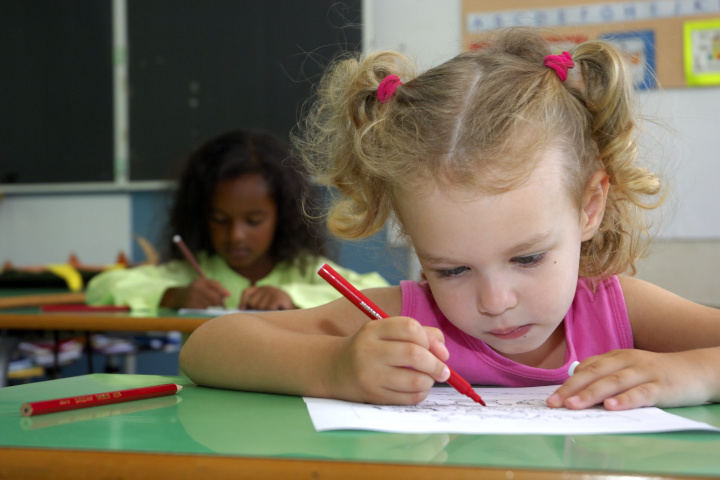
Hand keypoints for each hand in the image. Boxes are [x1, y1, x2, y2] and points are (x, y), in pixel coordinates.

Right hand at [161, 278, 229, 308]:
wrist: (178, 297)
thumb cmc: (197, 290)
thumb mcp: (205, 284)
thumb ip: (217, 287)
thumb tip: (229, 295)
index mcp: (200, 281)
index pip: (215, 286)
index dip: (223, 291)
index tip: (228, 295)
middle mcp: (195, 288)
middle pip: (214, 297)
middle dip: (218, 300)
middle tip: (218, 302)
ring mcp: (192, 298)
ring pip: (210, 304)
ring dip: (211, 305)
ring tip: (206, 303)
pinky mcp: (190, 307)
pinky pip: (204, 310)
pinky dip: (205, 309)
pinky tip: (202, 307)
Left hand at [239, 286, 294, 309]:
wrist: (297, 313)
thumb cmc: (279, 312)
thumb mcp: (265, 306)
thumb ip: (254, 306)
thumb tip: (241, 309)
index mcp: (262, 289)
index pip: (247, 292)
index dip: (243, 301)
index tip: (242, 309)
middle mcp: (267, 287)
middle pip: (253, 303)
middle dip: (257, 311)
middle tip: (267, 313)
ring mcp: (273, 291)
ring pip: (260, 307)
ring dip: (266, 313)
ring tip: (274, 312)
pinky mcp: (278, 296)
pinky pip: (269, 309)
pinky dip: (273, 313)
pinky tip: (279, 311)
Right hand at [329, 316, 450, 404]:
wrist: (335, 369)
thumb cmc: (371, 348)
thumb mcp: (386, 332)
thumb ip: (419, 333)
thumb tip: (443, 352)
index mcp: (374, 329)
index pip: (410, 327)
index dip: (430, 339)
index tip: (437, 349)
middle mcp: (369, 350)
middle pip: (414, 354)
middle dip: (436, 364)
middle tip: (443, 370)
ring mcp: (370, 375)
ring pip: (415, 380)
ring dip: (430, 381)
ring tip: (429, 379)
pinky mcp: (373, 396)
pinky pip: (408, 398)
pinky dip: (421, 393)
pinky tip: (418, 388)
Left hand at [546, 349, 715, 409]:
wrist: (696, 370)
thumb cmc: (654, 373)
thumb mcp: (627, 369)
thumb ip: (604, 376)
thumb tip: (575, 387)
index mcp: (615, 357)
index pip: (586, 369)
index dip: (567, 384)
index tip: (551, 398)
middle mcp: (627, 361)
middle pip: (594, 374)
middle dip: (571, 389)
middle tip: (554, 403)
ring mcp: (644, 373)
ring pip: (613, 382)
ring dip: (591, 394)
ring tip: (574, 405)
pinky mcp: (661, 386)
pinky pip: (641, 393)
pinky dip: (625, 399)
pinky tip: (612, 407)